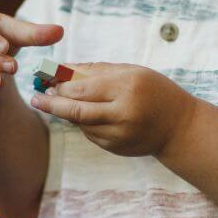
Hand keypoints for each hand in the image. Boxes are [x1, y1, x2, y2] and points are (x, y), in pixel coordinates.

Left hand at [30, 63, 198, 157]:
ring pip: (80, 124)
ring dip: (67, 113)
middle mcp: (123, 113)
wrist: (179, 127)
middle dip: (52, 103)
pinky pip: (90, 134)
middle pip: (76, 110)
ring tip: (58, 102)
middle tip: (37, 98)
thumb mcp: (131, 72)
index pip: (83, 88)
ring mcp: (119, 135)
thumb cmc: (155, 91)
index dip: (61, 85)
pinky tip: (86, 114)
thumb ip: (96, 70)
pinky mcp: (116, 148)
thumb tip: (62, 69)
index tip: (46, 80)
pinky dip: (83, 123)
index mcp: (127, 87)